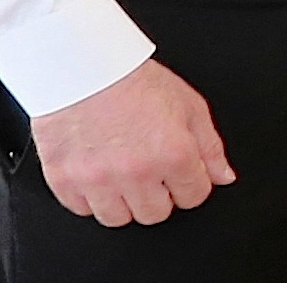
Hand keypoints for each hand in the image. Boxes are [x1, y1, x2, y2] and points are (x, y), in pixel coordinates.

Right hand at [28, 61, 233, 225]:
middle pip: (156, 214)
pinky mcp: (64, 179)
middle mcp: (136, 172)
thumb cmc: (133, 82)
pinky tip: (96, 173)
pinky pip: (81, 209)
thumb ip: (210, 147)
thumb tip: (222, 177)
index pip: (194, 196)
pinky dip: (89, 197)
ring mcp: (97, 179)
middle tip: (149, 172)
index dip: (189, 183)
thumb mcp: (189, 106)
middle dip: (158, 196)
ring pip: (118, 219)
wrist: (82, 68)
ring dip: (123, 202)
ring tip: (121, 174)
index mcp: (173, 154)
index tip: (178, 173)